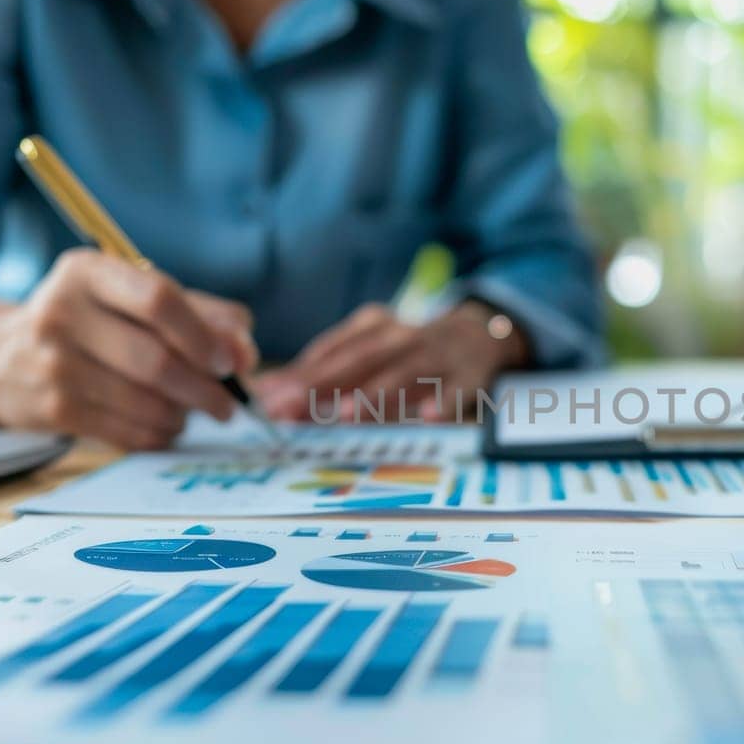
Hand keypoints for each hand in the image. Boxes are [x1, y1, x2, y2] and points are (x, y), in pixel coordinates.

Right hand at [0, 250, 257, 448]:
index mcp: (87, 271)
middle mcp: (62, 313)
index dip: (203, 334)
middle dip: (206, 388)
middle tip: (231, 404)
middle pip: (155, 359)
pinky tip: (169, 425)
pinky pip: (128, 431)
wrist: (3, 359)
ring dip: (186, 414)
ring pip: (146, 401)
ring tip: (198, 411)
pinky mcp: (53, 410)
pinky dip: (161, 433)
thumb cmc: (91, 322)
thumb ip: (198, 313)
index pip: (157, 298)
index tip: (231, 361)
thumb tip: (245, 349)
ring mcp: (53, 364)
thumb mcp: (132, 297)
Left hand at [256, 302, 529, 422]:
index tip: (268, 399)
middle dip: (323, 385)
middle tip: (291, 409)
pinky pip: (456, 391)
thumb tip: (265, 395)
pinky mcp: (467, 378)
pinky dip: (443, 402)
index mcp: (374, 326)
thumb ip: (321, 373)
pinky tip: (430, 416)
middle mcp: (402, 337)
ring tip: (345, 414)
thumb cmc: (407, 351)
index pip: (332, 352)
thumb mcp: (367, 350)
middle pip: (360, 361)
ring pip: (404, 375)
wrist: (478, 335)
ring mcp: (436, 357)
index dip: (299, 375)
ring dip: (375, 394)